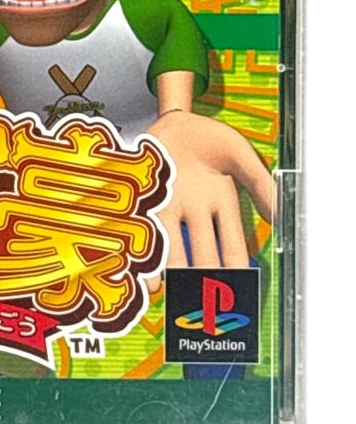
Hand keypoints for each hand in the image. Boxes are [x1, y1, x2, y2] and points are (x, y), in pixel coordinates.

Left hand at [146, 110, 274, 283]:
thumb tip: (281, 216)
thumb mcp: (240, 155)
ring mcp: (169, 206)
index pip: (232, 244)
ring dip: (172, 270)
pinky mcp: (147, 197)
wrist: (175, 119)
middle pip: (203, 251)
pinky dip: (145, 249)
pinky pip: (146, 226)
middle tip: (206, 303)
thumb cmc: (211, 139)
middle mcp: (195, 212)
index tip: (239, 291)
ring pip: (173, 245)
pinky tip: (143, 270)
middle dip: (205, 277)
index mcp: (223, 204)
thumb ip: (258, 183)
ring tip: (170, 291)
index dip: (236, 268)